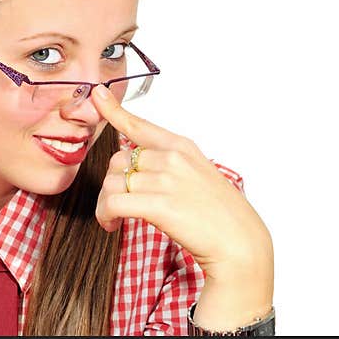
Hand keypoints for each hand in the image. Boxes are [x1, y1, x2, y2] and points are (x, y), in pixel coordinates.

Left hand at [90, 85, 272, 289]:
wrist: (239, 243)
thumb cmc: (219, 214)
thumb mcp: (198, 175)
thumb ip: (168, 163)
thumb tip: (137, 163)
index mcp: (182, 147)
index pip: (140, 125)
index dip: (115, 110)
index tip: (99, 95)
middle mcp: (172, 158)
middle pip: (118, 161)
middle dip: (111, 184)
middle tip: (116, 205)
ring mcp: (166, 180)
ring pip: (112, 183)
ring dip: (105, 203)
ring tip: (113, 218)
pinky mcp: (159, 204)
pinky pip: (113, 202)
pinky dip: (105, 214)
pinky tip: (111, 224)